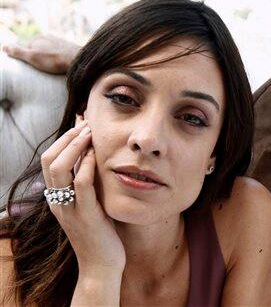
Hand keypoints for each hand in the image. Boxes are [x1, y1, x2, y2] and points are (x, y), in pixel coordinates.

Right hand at [2, 35, 79, 73]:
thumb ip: (17, 52)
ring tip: (53, 70)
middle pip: (39, 51)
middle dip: (39, 60)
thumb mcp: (32, 57)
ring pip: (50, 53)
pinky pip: (60, 56)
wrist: (79, 60)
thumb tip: (3, 47)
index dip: (28, 61)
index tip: (33, 69)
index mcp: (38, 38)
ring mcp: (60, 42)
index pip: (27, 50)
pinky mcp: (69, 48)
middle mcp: (49, 37)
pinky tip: (61, 67)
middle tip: (43, 70)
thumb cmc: (55, 60)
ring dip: (50, 61)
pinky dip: (59, 61)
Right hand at [41, 116, 125, 275]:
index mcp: (57, 197)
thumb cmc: (101, 232)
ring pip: (59, 169)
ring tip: (90, 134)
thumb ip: (88, 182)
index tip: (82, 124)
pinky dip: (85, 166)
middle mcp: (58, 201)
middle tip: (86, 124)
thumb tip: (93, 158)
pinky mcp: (86, 215)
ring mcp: (69, 208)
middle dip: (67, 138)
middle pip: (49, 160)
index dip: (63, 139)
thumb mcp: (90, 203)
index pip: (49, 160)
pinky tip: (95, 155)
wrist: (102, 264)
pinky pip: (80, 185)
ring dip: (74, 146)